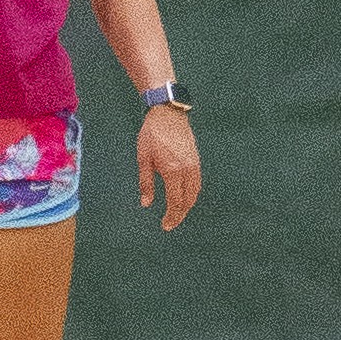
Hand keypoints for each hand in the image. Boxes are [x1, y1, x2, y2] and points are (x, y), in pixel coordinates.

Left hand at [137, 100, 200, 230]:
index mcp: (172, 171)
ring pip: (195, 193)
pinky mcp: (196, 159)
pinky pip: (197, 183)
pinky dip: (192, 194)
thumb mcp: (143, 159)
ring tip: (178, 213)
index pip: (175, 202)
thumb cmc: (152, 135)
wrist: (168, 113)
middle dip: (179, 215)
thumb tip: (146, 204)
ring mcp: (194, 164)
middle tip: (170, 224)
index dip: (171, 216)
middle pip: (187, 200)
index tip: (165, 226)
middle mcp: (186, 170)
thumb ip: (146, 183)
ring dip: (187, 206)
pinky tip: (185, 197)